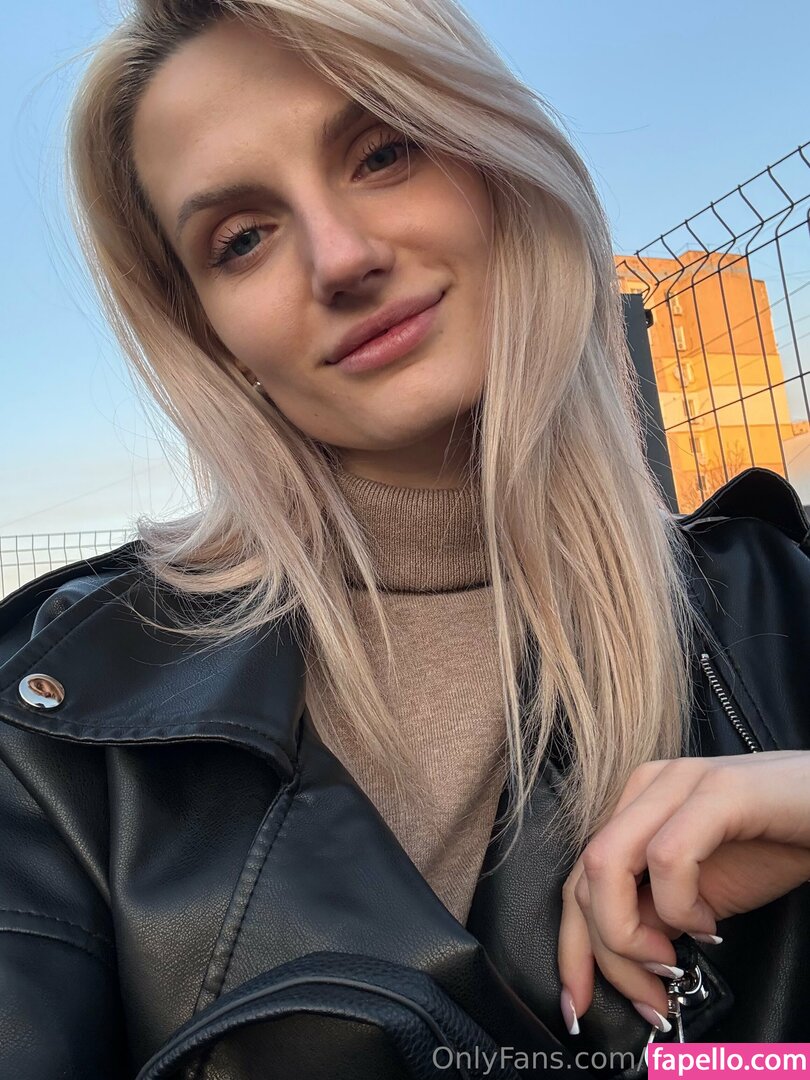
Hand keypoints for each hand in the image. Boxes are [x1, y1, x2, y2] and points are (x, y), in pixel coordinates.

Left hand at [557, 751, 809, 1034]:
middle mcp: (647, 786)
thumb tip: (623, 962)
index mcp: (636, 807)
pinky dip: (679, 906)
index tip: (579, 1004)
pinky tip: (709, 924)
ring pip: (606, 865)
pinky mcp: (721, 790)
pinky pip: (668, 856)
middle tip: (650, 1000)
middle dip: (605, 957)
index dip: (572, 947)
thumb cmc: (778, 847)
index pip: (577, 878)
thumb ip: (656, 912)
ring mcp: (680, 781)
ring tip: (675, 960)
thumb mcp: (703, 892)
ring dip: (631, 936)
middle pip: (584, 878)